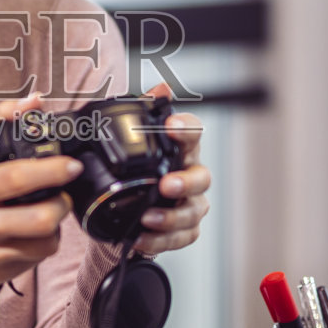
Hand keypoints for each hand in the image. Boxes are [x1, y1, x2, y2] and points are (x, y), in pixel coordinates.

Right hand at [0, 95, 82, 283]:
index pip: (16, 178)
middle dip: (61, 204)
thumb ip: (1, 122)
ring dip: (55, 225)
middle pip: (38, 219)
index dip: (51, 171)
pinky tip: (32, 233)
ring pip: (43, 243)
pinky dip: (43, 243)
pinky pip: (36, 260)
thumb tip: (33, 101)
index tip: (72, 165)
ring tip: (47, 212)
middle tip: (62, 194)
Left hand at [134, 83, 210, 254]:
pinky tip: (142, 237)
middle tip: (167, 184)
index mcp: (181, 148)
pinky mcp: (183, 229)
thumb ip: (146, 110)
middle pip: (201, 177)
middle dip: (186, 182)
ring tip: (149, 218)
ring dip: (173, 216)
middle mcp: (191, 174)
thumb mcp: (134, 136)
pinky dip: (161, 240)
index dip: (185, 128)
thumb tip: (161, 87)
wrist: (127, 202)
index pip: (192, 133)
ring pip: (193, 211)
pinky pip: (180, 237)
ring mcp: (190, 203)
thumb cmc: (138, 166)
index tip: (172, 126)